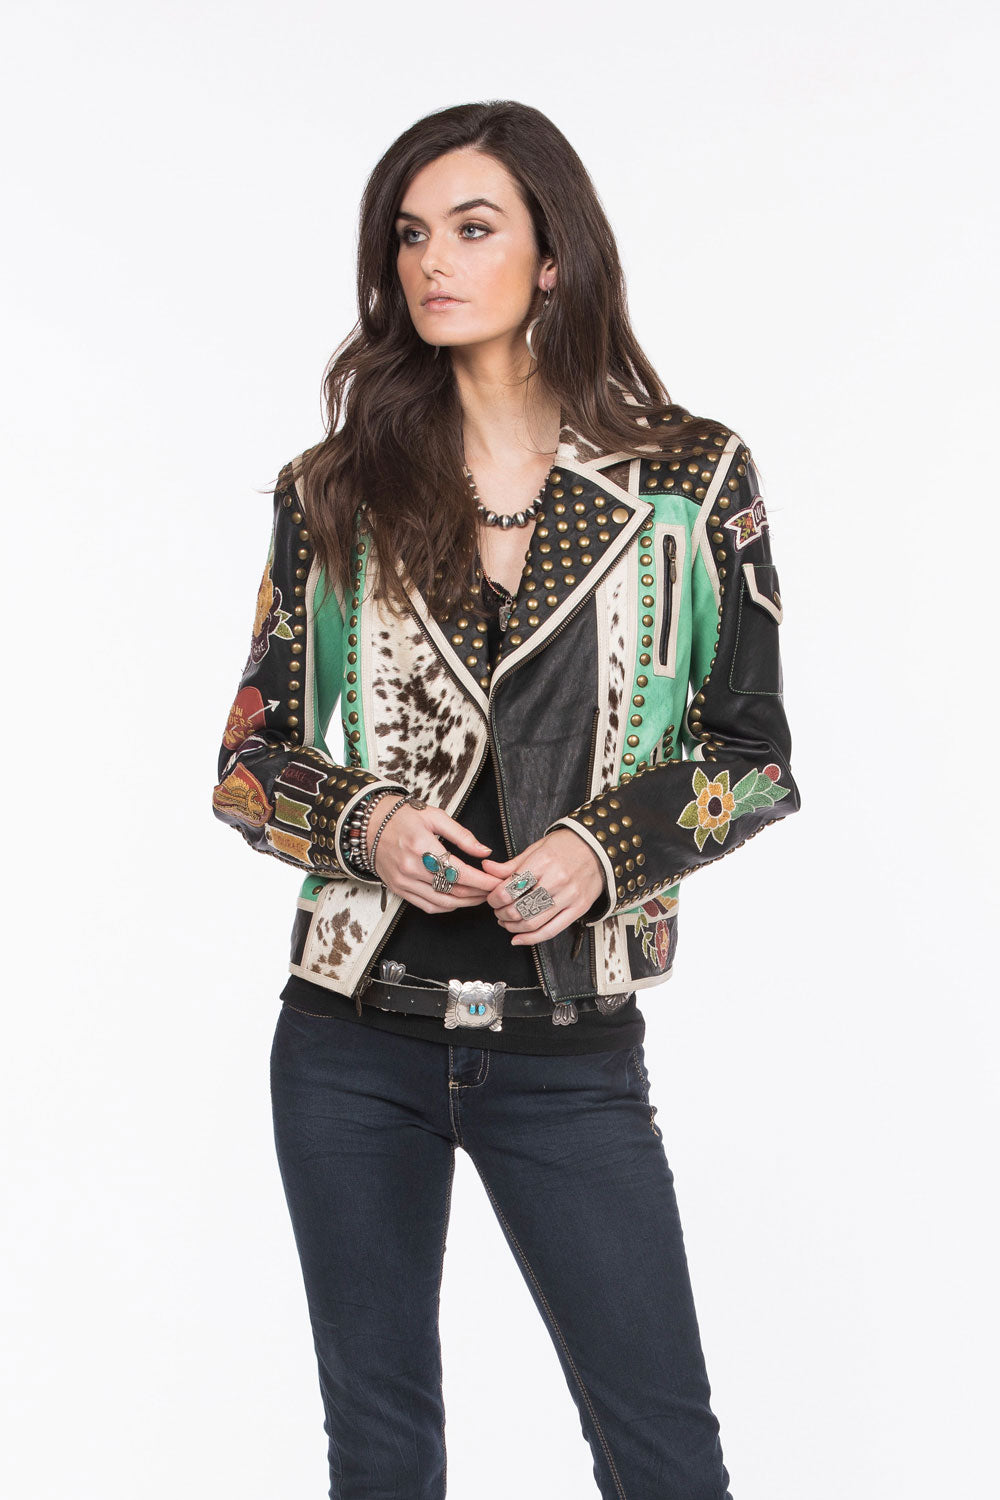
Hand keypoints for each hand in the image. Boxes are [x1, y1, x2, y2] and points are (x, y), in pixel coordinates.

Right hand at [366, 794, 500, 913]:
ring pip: (442, 903)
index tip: (497, 881)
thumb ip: (462, 835)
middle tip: (494, 890)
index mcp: (421, 846)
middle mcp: (411, 867)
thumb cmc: (402, 817)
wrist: (369, 824)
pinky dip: (446, 907)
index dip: (482, 881)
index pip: (459, 872)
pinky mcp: (398, 889)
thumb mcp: (434, 816)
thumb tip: (484, 851)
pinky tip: (459, 900)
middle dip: (478, 893)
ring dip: (465, 903)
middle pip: (453, 890)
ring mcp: (403, 881)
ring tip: (480, 896)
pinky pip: (427, 906)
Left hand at [480, 828, 605, 944]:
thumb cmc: (565, 845)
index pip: (511, 887)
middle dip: (502, 913)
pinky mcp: (578, 909)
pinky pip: (551, 930)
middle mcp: (557, 880)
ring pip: (533, 922)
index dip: (495, 898)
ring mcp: (570, 896)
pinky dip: (531, 939)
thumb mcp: (537, 848)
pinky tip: (518, 938)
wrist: (599, 847)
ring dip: (513, 927)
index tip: (492, 898)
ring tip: (506, 922)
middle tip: (498, 911)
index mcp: (544, 861)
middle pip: (520, 908)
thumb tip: (487, 869)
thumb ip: (512, 864)